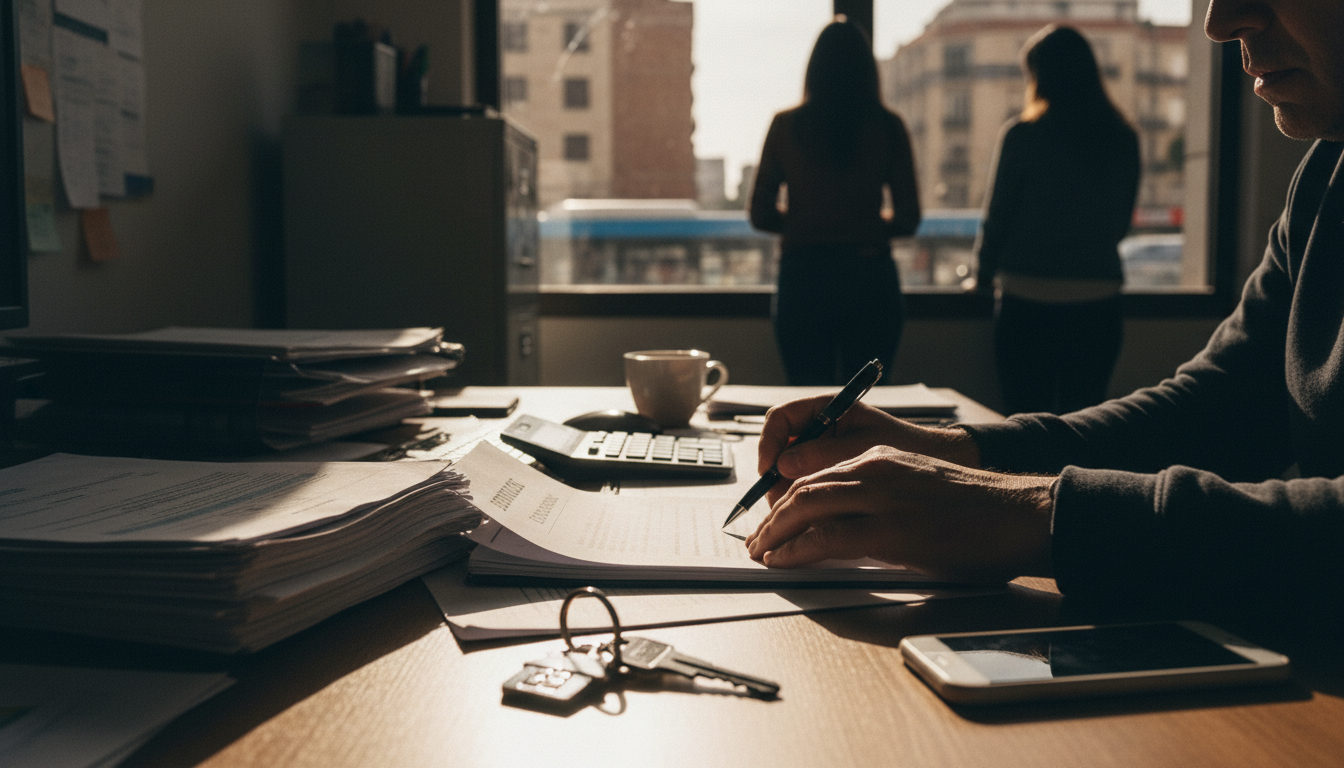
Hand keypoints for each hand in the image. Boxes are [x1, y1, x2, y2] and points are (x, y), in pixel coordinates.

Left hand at [744, 445, 1054, 581]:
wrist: (1019, 515)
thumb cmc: (978, 511)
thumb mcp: (918, 489)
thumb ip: (879, 499)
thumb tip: (844, 529)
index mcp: (880, 458)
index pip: (816, 473)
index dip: (786, 498)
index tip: (772, 518)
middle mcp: (874, 470)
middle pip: (802, 489)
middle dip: (772, 517)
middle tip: (756, 539)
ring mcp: (881, 499)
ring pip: (806, 508)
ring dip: (775, 533)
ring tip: (761, 553)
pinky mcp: (889, 531)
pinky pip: (826, 538)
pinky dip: (795, 550)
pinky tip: (782, 561)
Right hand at [758, 397, 980, 504]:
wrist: (940, 463)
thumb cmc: (908, 447)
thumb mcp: (864, 448)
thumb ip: (823, 454)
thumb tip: (784, 465)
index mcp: (829, 408)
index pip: (780, 418)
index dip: (769, 442)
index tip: (769, 468)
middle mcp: (822, 428)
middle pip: (780, 447)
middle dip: (774, 475)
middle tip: (778, 501)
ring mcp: (824, 451)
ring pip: (789, 470)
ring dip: (787, 492)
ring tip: (796, 516)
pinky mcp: (832, 473)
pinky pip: (806, 484)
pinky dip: (803, 501)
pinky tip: (811, 518)